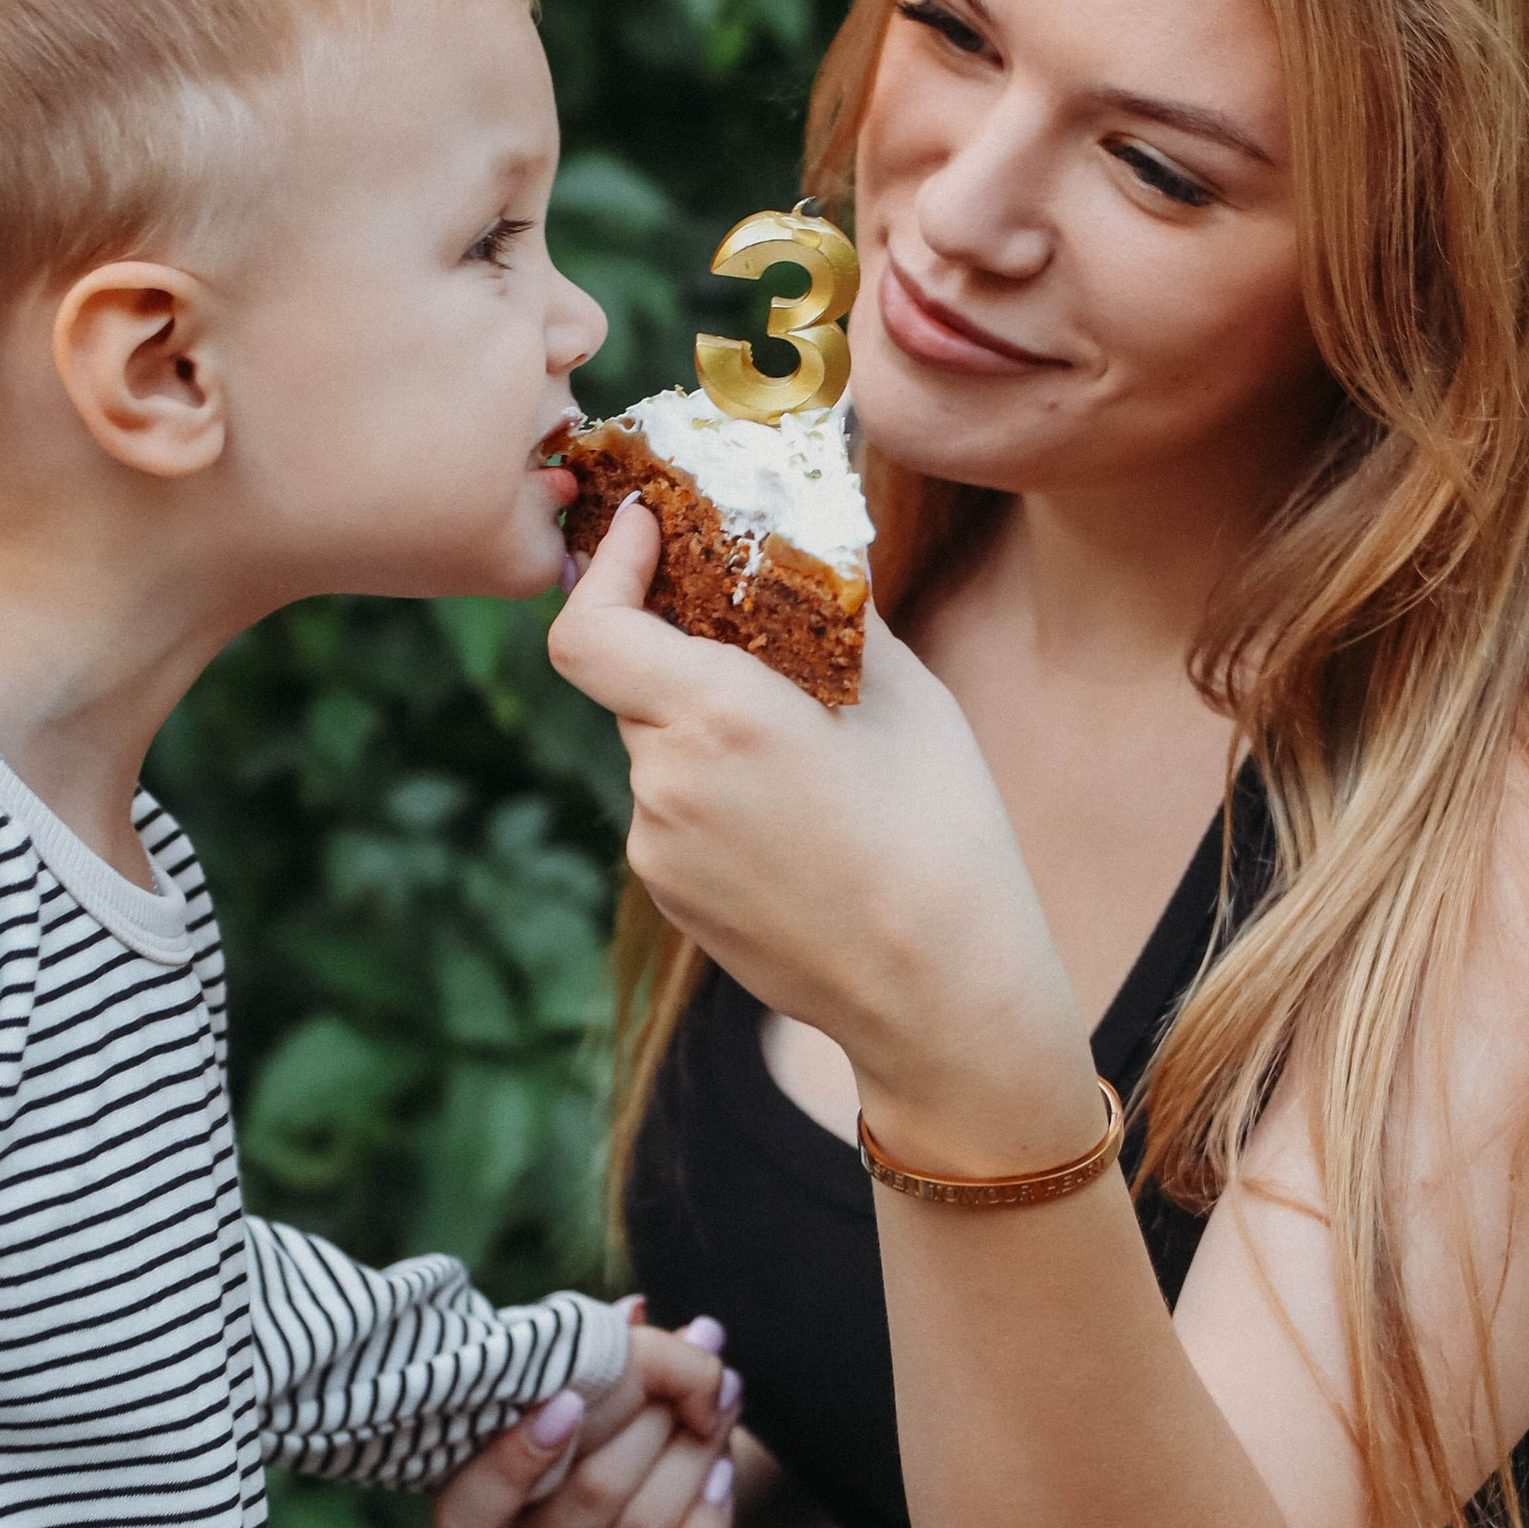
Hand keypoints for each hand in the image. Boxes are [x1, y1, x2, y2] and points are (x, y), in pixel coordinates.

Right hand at [436, 1316, 743, 1527]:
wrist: (632, 1498)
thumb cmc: (583, 1428)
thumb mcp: (578, 1385)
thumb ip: (599, 1350)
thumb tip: (636, 1314)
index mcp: (469, 1513)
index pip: (476, 1504)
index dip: (520, 1458)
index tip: (569, 1401)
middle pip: (590, 1496)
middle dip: (654, 1423)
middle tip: (701, 1367)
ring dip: (693, 1459)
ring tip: (723, 1406)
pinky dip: (709, 1524)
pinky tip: (722, 1474)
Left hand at [549, 499, 1095, 1171]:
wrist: (942, 992)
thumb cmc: (940, 836)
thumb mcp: (906, 696)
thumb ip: (832, 612)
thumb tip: (804, 548)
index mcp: (716, 718)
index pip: (586, 630)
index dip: (602, 571)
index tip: (643, 534)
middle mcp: (665, 785)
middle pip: (630, 684)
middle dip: (682, 651)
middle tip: (763, 644)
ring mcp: (659, 851)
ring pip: (655, 752)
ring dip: (705, 729)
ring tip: (806, 757)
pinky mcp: (673, 899)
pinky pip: (671, 814)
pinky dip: (714, 792)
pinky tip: (797, 821)